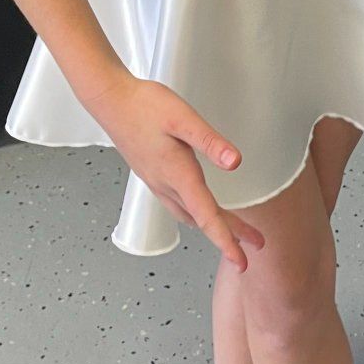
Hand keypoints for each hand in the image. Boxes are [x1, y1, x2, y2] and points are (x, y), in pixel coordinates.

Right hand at [78, 72, 266, 268]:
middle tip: (253, 247)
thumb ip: (210, 141)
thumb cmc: (144, 106)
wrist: (110, 101)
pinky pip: (177, 204)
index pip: (207, 216)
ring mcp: (157, 181)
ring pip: (189, 214)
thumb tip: (235, 163)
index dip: (227, 241)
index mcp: (177, 174)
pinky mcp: (152, 173)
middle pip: (202, 219)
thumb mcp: (183, 118)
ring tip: (234, 231)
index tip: (242, 262)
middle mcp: (166, 184)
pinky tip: (198, 209)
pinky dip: (195, 214)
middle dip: (229, 236)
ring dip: (212, 225)